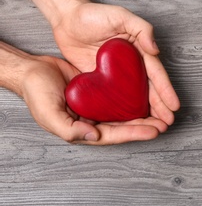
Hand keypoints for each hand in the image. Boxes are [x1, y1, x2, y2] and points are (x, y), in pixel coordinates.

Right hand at [21, 55, 167, 144]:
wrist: (32, 70)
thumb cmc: (36, 93)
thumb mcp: (49, 114)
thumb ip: (69, 130)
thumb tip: (94, 136)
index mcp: (83, 129)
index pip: (114, 134)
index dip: (134, 133)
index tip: (154, 130)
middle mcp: (93, 120)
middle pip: (123, 125)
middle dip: (144, 125)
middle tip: (165, 123)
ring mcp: (96, 105)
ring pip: (124, 112)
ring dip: (142, 113)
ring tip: (161, 112)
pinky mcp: (98, 90)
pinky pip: (118, 95)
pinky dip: (131, 97)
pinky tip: (144, 95)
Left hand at [52, 2, 179, 124]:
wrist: (67, 20)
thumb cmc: (94, 14)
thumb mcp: (120, 15)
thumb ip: (141, 29)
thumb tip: (155, 50)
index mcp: (139, 51)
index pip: (155, 73)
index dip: (165, 90)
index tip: (174, 106)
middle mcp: (131, 65)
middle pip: (148, 89)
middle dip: (160, 106)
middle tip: (167, 123)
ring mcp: (117, 75)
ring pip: (134, 97)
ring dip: (146, 112)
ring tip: (155, 127)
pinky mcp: (102, 82)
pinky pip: (115, 98)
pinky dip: (124, 110)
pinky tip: (130, 122)